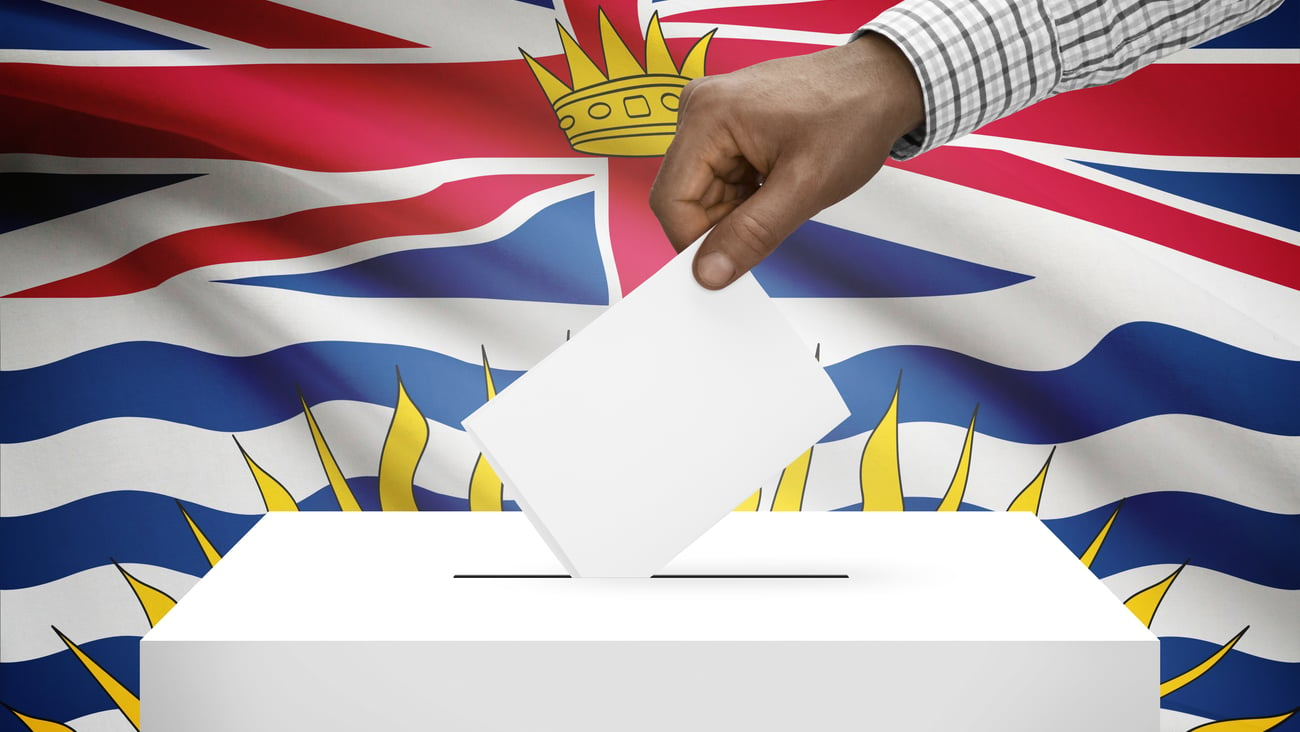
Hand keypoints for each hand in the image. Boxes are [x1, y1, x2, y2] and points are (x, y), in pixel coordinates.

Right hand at [649, 33, 923, 288]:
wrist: (882, 84)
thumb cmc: (853, 116)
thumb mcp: (805, 186)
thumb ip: (752, 233)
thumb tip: (708, 272)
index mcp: (707, 116)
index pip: (671, 201)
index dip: (693, 243)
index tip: (724, 268)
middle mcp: (699, 109)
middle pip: (684, 197)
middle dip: (721, 225)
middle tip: (770, 224)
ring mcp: (711, 115)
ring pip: (701, 193)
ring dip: (736, 211)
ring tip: (783, 193)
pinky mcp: (725, 124)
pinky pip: (717, 178)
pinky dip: (743, 196)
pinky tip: (777, 185)